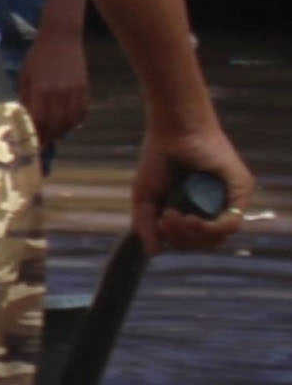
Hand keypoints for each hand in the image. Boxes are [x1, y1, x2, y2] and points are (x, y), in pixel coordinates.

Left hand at [18, 33, 89, 143]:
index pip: (39, 120)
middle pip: (56, 124)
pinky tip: (68, 125)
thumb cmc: (37, 56)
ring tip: (53, 136)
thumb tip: (24, 118)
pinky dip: (75, 122)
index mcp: (40, 89)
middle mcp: (59, 92)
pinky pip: (82, 112)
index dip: (36, 135)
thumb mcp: (25, 75)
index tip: (31, 145)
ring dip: (62, 132)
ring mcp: (74, 91)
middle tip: (41, 144)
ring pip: (71, 121)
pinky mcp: (85, 88)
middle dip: (48, 137)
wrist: (61, 37)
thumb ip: (26, 97)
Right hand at [135, 120, 251, 254]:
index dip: (177, 241)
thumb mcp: (145, 198)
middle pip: (206, 243)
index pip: (194, 240)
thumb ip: (146, 226)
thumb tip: (154, 253)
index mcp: (196, 210)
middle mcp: (216, 207)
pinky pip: (231, 222)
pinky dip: (211, 228)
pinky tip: (192, 219)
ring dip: (193, 234)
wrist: (172, 131)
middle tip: (165, 221)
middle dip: (182, 239)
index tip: (159, 224)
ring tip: (174, 216)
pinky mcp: (241, 191)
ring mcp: (230, 200)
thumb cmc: (158, 159)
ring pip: (219, 237)